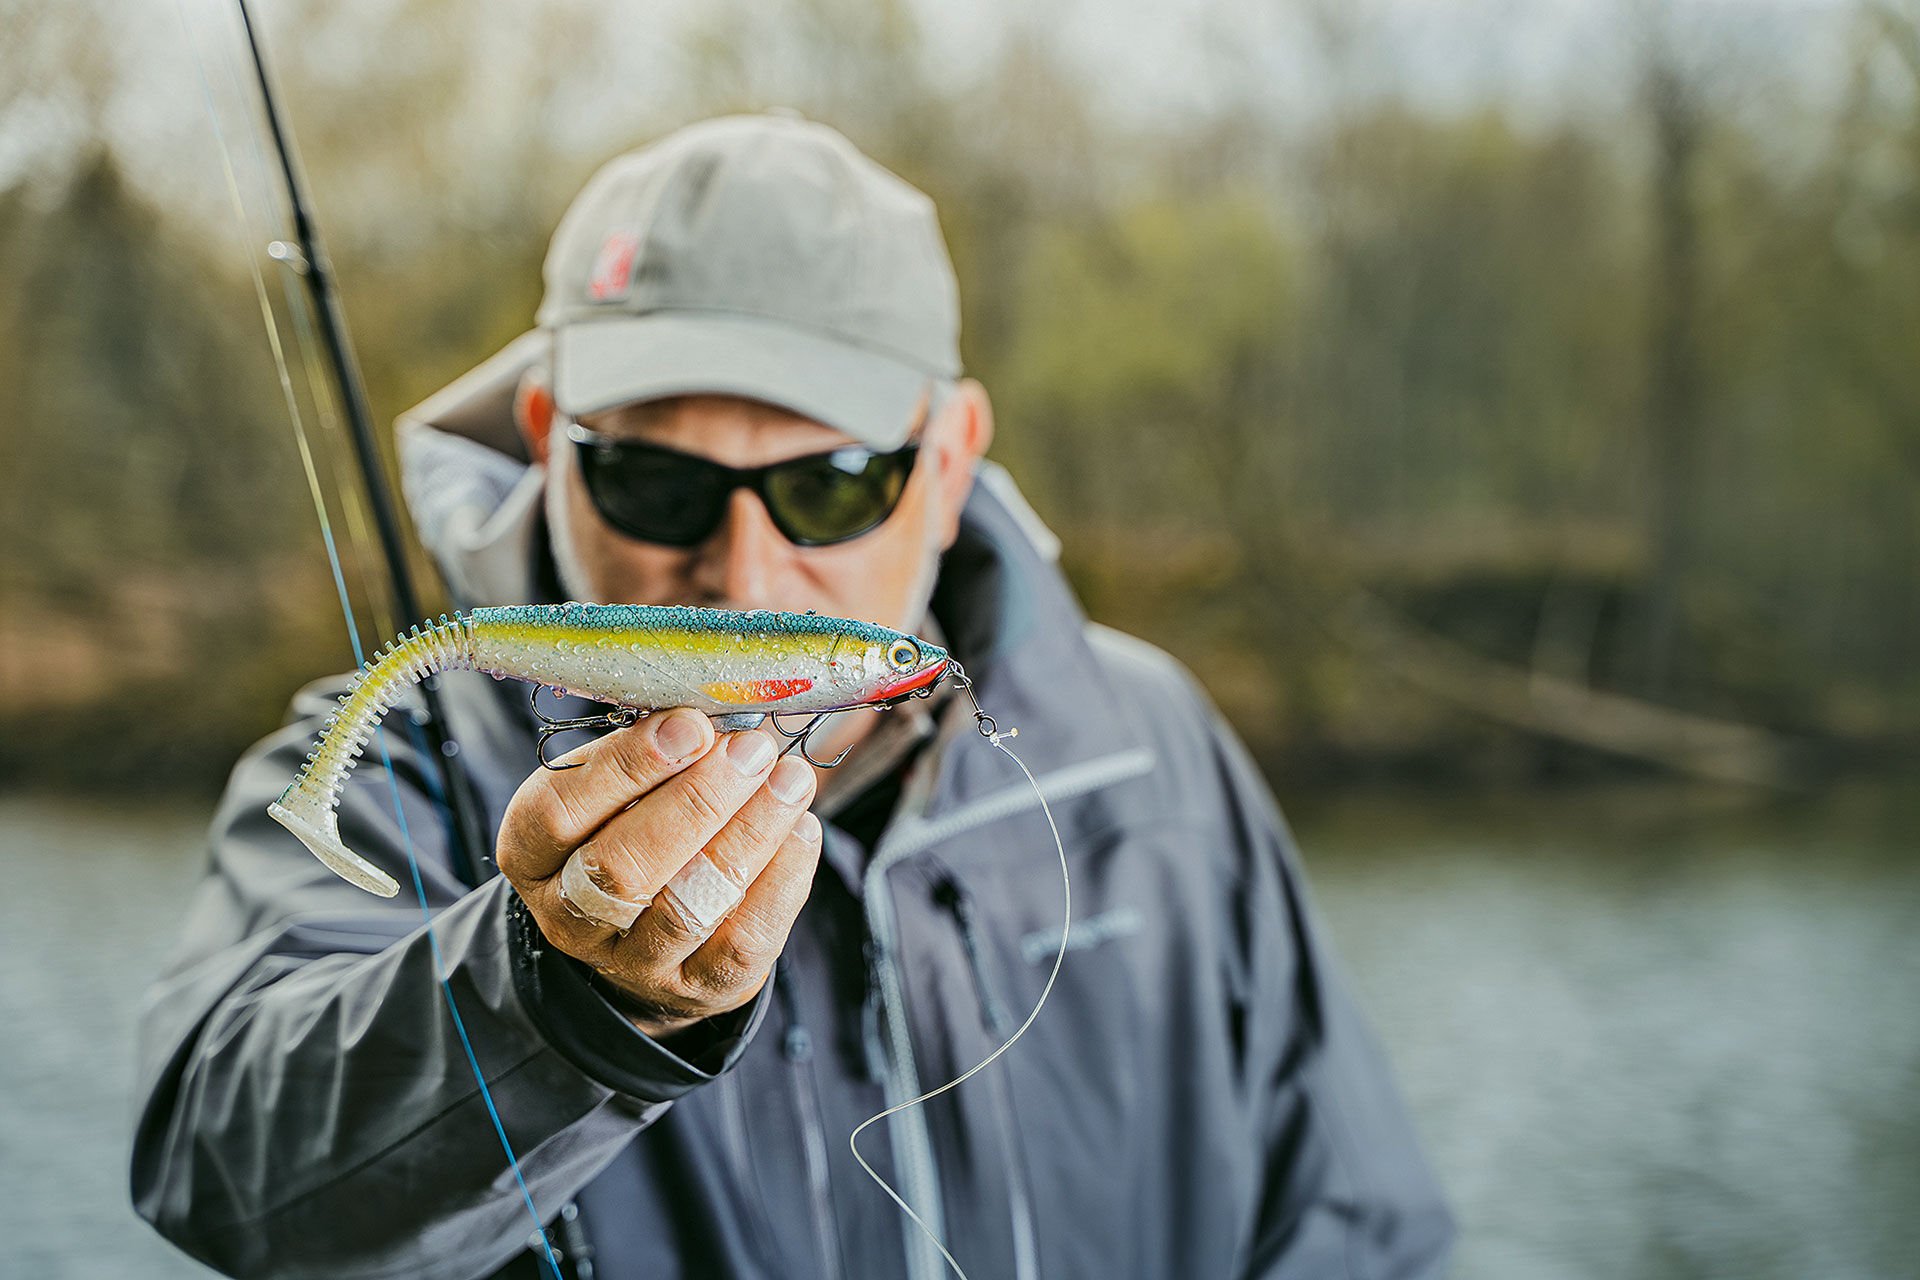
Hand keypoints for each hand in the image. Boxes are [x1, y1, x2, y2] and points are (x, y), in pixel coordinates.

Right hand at [497, 708, 821, 1038]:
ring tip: (790, 779)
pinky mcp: (698, 989)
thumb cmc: (630, 831)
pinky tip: (801, 830)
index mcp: (532, 855)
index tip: (691, 724)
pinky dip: (781, 879)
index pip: (560, 812)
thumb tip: (713, 712)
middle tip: (751, 750)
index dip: (627, 766)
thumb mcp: (611, 789)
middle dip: (697, 802)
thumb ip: (648, 752)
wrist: (646, 941)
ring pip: (689, 906)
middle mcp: (571, 918)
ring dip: (749, 835)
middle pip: (624, 867)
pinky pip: (742, 941)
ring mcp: (634, 964)